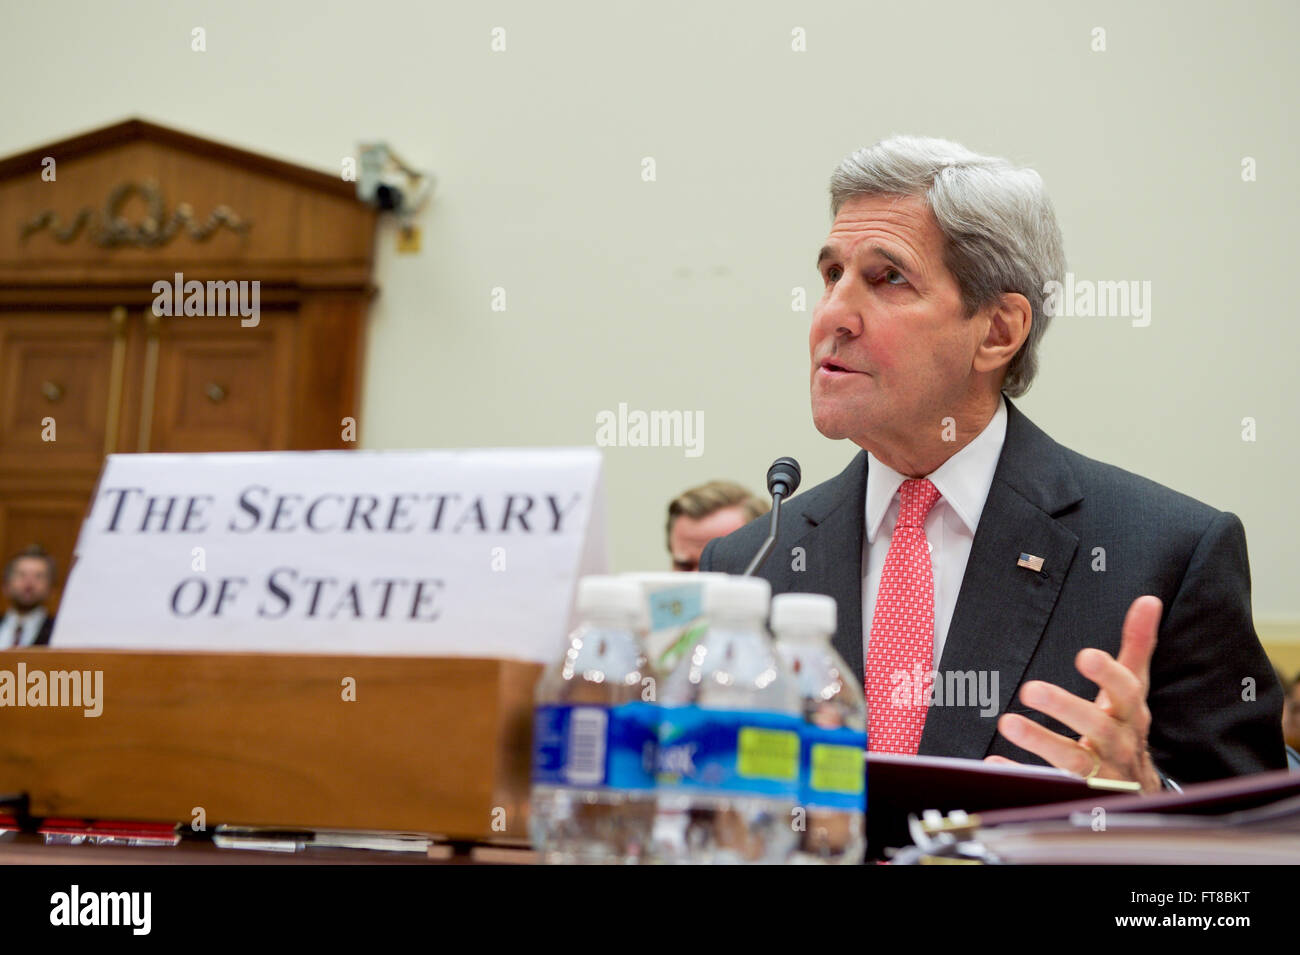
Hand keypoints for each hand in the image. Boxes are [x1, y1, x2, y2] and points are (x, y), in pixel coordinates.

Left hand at [986, 595, 1163, 793]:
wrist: (1137, 787)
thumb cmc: (1126, 724)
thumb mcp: (1134, 687)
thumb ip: (1137, 645)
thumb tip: (1148, 600)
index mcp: (1131, 712)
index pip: (1126, 691)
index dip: (1108, 674)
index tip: (1086, 655)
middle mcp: (1119, 742)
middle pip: (1096, 725)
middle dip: (1066, 707)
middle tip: (1031, 689)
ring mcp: (1101, 772)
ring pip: (1074, 760)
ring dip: (1040, 741)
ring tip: (1007, 723)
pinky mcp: (1077, 791)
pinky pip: (1048, 785)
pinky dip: (1020, 773)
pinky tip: (995, 760)